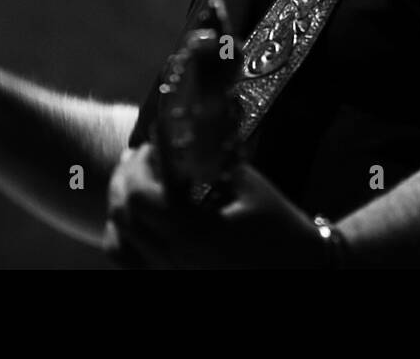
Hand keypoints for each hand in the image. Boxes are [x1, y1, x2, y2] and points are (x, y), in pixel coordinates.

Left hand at [102, 143, 326, 268]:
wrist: (302, 269)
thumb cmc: (279, 225)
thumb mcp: (246, 183)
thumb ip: (208, 160)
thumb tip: (175, 136)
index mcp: (196, 235)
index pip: (139, 197)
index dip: (137, 166)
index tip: (149, 147)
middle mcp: (177, 262)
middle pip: (122, 218)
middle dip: (123, 180)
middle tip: (136, 159)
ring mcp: (172, 276)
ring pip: (117, 244)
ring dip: (119, 209)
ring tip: (131, 185)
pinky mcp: (174, 282)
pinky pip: (130, 264)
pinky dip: (123, 239)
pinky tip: (136, 219)